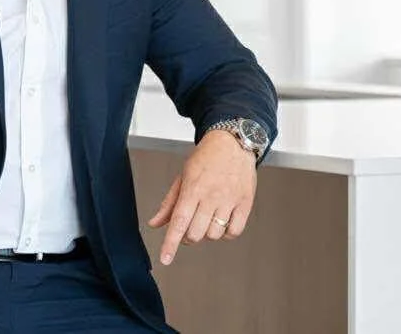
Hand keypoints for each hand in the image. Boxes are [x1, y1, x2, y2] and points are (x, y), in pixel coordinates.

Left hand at [146, 130, 256, 265]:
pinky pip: (234, 231)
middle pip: (196, 233)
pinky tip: (222, 221)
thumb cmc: (206, 157)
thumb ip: (169, 203)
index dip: (171, 243)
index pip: (179, 222)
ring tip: (208, 218)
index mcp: (193, 188)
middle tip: (190, 225)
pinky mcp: (245, 203)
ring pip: (214, 234)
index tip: (165, 259)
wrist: (233, 142)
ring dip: (207, 233)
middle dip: (189, 236)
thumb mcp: (182, 176)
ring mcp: (230, 200)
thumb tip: (155, 223)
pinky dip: (226, 233)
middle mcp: (212, 196)